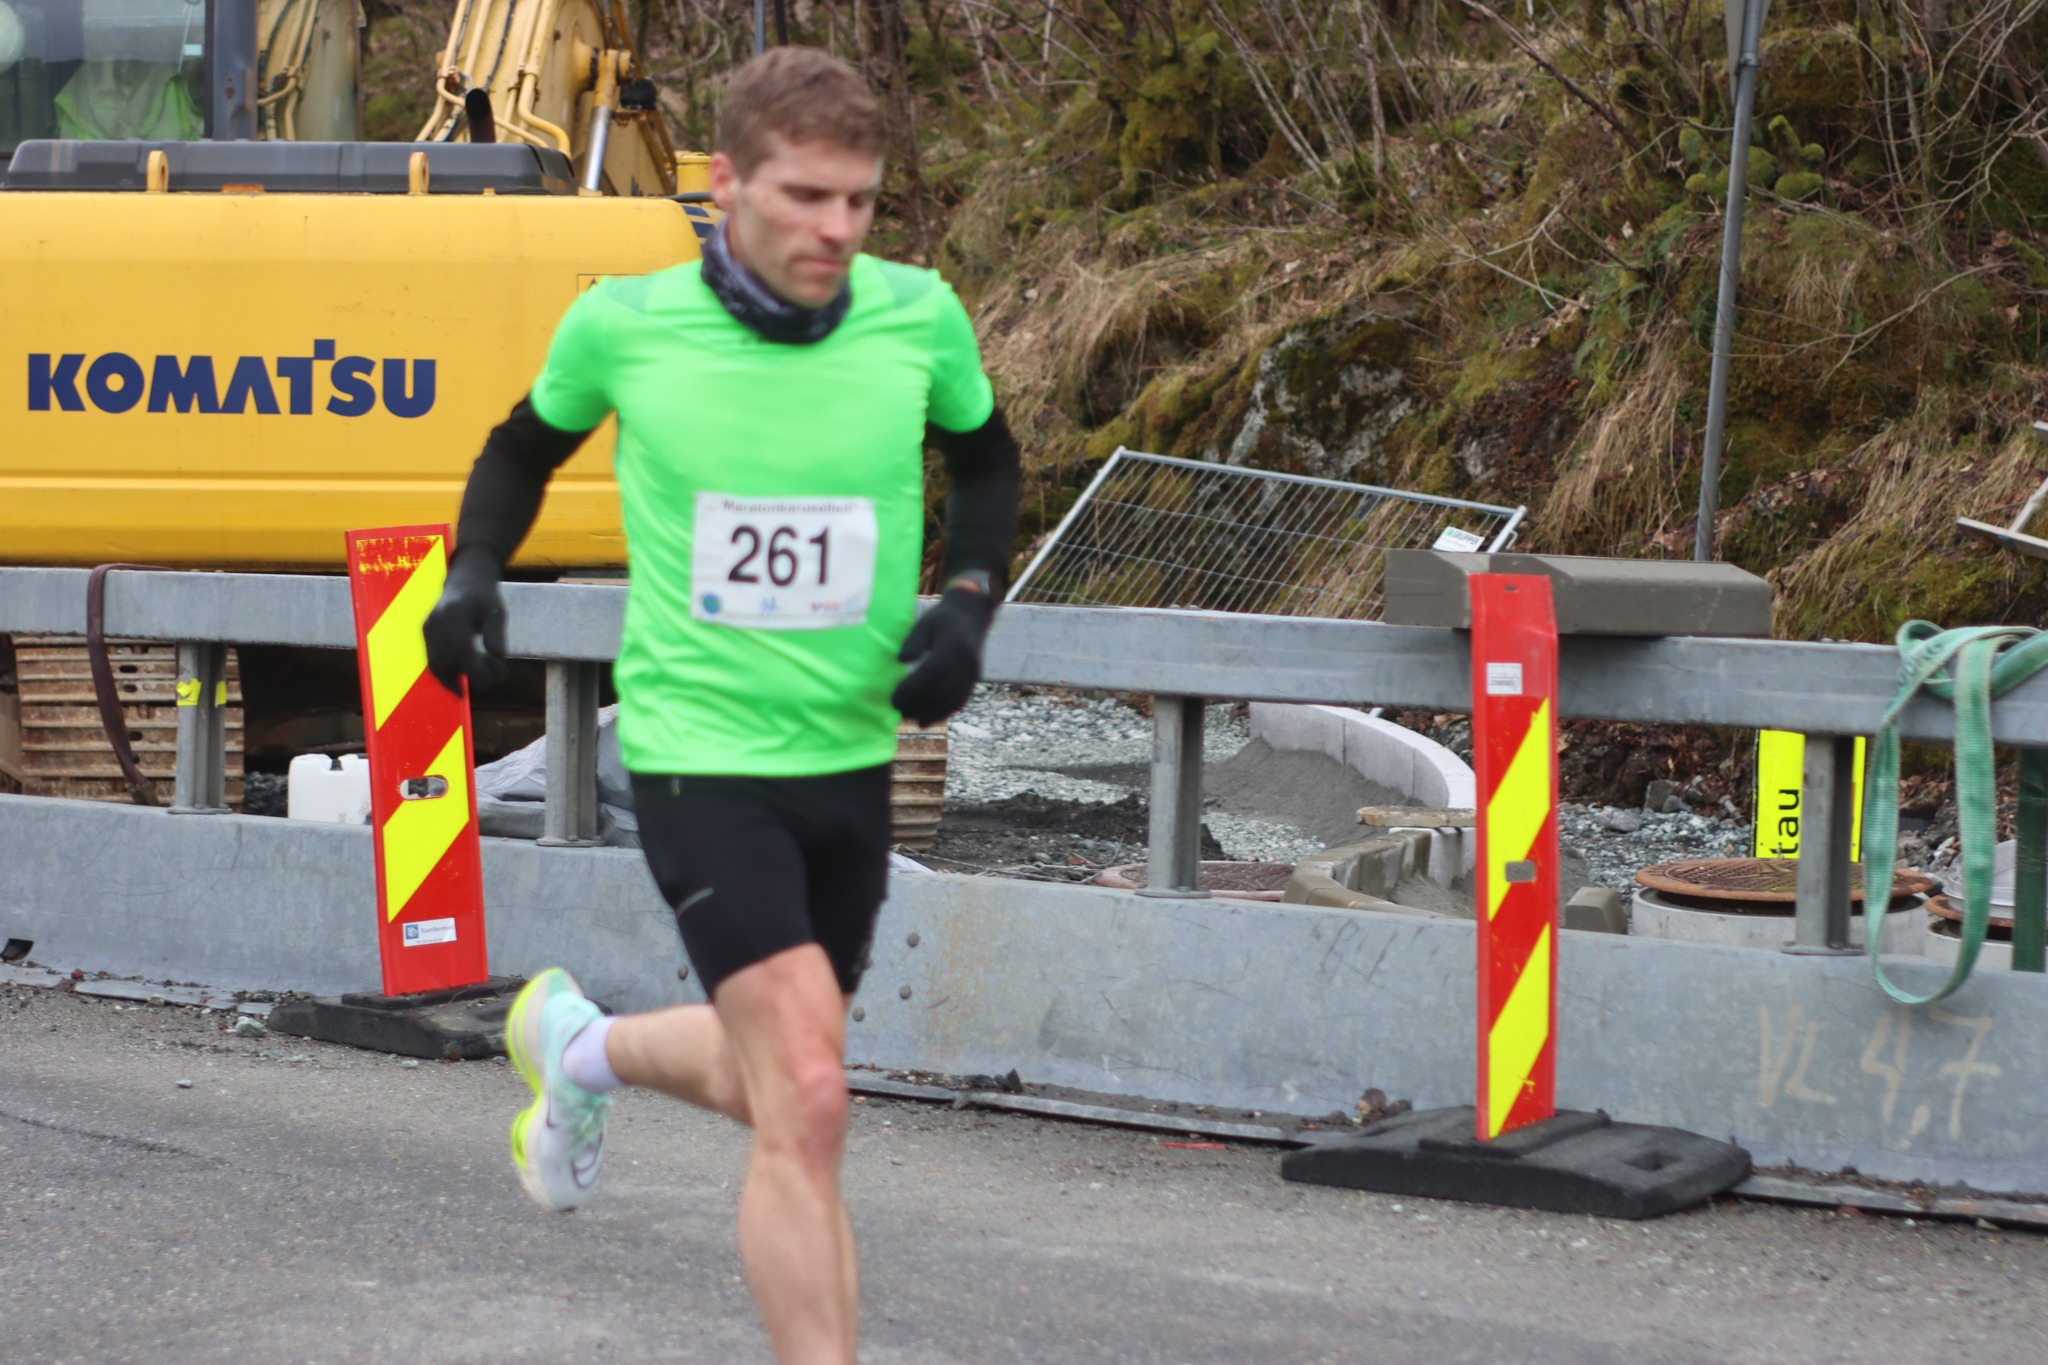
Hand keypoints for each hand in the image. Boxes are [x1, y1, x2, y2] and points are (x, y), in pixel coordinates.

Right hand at [423, 547, 509, 695]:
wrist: (464, 580)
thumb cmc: (485, 598)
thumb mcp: (497, 612)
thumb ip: (496, 633)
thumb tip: (498, 655)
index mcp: (455, 613)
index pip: (462, 650)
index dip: (476, 670)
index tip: (492, 680)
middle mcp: (437, 620)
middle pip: (449, 659)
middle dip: (471, 674)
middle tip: (491, 678)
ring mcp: (428, 626)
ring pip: (436, 664)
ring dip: (455, 679)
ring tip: (478, 679)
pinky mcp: (425, 631)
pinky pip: (432, 659)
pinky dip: (445, 675)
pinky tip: (459, 682)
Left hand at [891, 585, 995, 725]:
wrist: (972, 616)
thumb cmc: (943, 619)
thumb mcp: (926, 623)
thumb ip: (914, 641)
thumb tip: (901, 659)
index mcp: (952, 647)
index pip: (929, 675)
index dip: (911, 690)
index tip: (893, 699)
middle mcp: (965, 664)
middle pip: (939, 692)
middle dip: (917, 705)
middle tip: (897, 711)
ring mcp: (972, 674)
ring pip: (949, 701)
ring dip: (928, 713)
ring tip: (908, 717)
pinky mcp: (974, 681)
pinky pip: (958, 702)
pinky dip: (942, 714)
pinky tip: (925, 720)